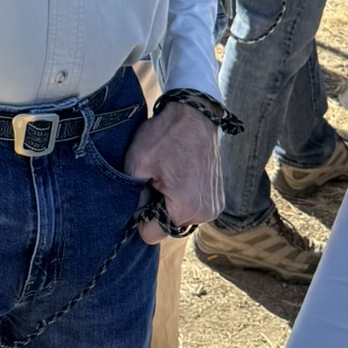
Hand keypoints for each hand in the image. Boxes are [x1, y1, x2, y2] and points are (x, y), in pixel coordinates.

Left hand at [124, 100, 224, 243]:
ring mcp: (214, 206)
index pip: (150, 234)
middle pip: (166, 226)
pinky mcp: (217, 199)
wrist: (194, 113)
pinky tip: (180, 175)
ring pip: (179, 218)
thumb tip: (130, 217)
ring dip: (170, 202)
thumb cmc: (166, 134)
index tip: (142, 192)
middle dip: (156, 207)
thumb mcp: (138, 162)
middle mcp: (205, 213)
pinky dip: (183, 197)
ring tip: (169, 174)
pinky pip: (192, 208)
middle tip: (156, 178)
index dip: (140, 215)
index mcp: (186, 207)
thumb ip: (131, 196)